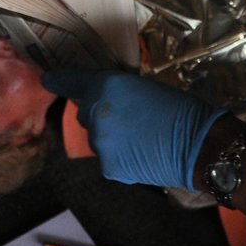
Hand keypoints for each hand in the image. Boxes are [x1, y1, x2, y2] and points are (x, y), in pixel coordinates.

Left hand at [42, 70, 222, 189]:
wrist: (197, 143)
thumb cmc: (179, 108)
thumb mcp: (144, 87)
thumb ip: (116, 92)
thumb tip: (103, 99)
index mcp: (106, 86)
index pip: (72, 83)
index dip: (58, 80)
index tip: (48, 79)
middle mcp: (96, 113)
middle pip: (86, 113)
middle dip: (100, 114)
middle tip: (129, 117)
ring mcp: (100, 143)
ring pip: (97, 138)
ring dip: (111, 137)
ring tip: (140, 138)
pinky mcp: (108, 166)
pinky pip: (108, 158)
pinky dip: (120, 156)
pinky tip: (141, 153)